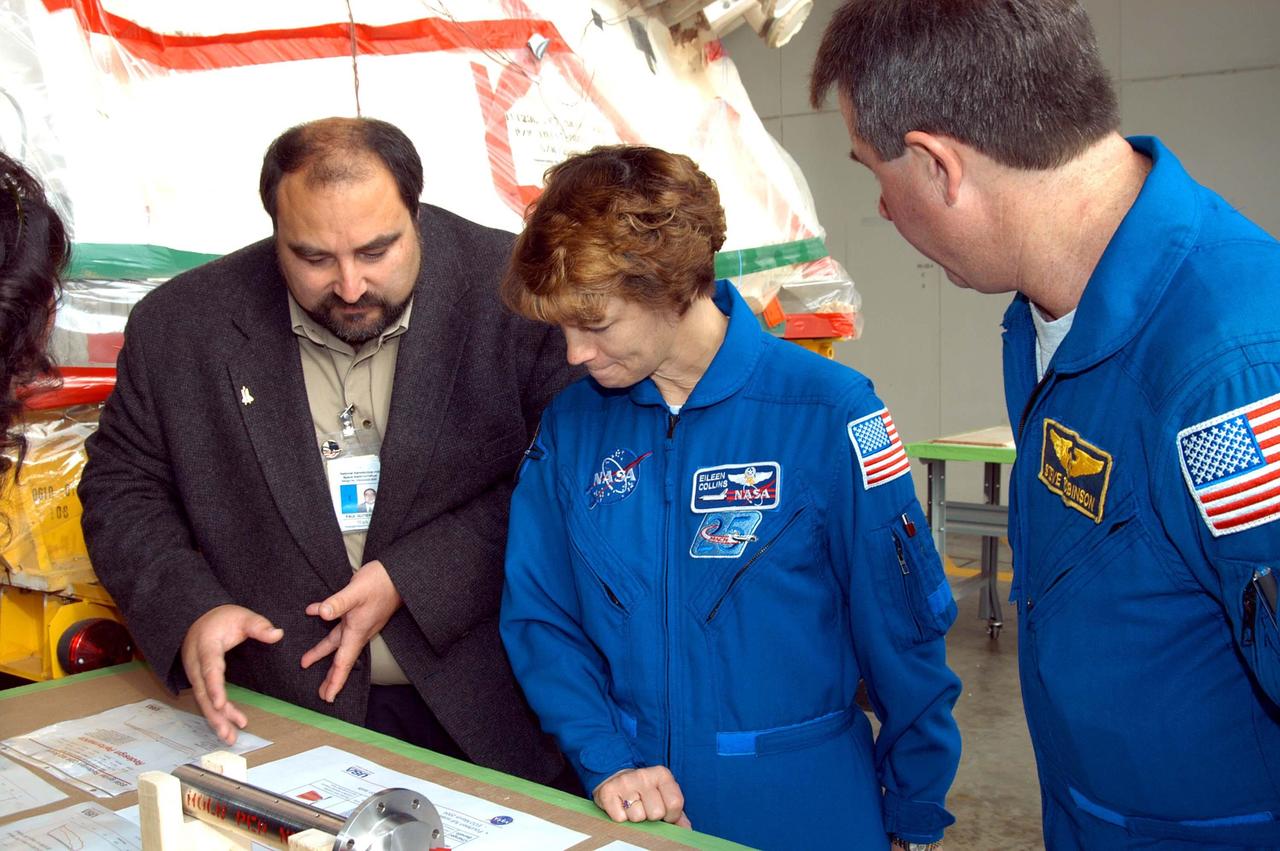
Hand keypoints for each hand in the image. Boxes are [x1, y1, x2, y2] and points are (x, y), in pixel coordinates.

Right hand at [180, 604, 283, 744]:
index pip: (209, 668)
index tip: (220, 703)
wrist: (198, 619)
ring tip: (230, 738)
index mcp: (205, 646)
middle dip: (215, 713)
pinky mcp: (199, 682)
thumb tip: (277, 634)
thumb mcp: (242, 616)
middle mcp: (195, 664)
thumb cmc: (221, 619)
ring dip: (216, 720)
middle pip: (203, 692)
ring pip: (203, 700)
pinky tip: (229, 728)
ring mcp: (195, 674)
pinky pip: (206, 700)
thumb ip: (258, 626)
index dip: (213, 687)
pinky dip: (216, 715)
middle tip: (228, 732)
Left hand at [301, 559, 401, 702]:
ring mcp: (358, 622)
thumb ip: (338, 602)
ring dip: (322, 652)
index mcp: (357, 631)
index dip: (335, 681)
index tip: (328, 697)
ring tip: (306, 660)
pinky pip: (338, 622)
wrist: (399, 575)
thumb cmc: (380, 583)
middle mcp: (357, 631)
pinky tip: (314, 612)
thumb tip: (321, 613)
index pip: (343, 662)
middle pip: (340, 658)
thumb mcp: (357, 591)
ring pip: (336, 641)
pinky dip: (326, 620)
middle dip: (330, 676)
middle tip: (321, 693)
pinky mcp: (358, 612)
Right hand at [592, 766, 690, 827]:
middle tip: (645, 808)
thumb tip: (686, 829)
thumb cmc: (645, 792)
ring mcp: (625, 782)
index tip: (665, 814)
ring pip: (637, 817)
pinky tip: (621, 807)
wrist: (615, 778)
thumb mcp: (663, 796)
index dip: (671, 815)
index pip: (675, 803)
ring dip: (635, 817)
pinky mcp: (608, 791)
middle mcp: (644, 775)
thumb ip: (677, 812)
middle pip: (656, 813)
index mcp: (662, 774)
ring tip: (632, 807)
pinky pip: (620, 818)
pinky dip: (621, 818)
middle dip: (651, 817)